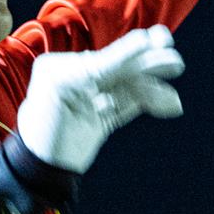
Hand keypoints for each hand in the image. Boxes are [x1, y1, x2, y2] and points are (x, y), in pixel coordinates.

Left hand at [16, 26, 185, 173]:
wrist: (39, 172)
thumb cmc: (43, 128)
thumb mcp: (64, 88)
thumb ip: (99, 68)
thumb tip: (132, 45)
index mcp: (60, 67)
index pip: (102, 58)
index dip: (130, 52)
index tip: (153, 41)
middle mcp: (76, 79)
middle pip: (119, 69)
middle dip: (147, 66)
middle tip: (175, 62)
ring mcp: (91, 99)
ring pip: (128, 88)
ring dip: (152, 89)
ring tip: (173, 98)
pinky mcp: (101, 118)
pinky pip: (129, 105)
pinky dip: (149, 104)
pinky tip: (169, 104)